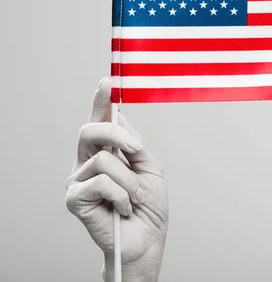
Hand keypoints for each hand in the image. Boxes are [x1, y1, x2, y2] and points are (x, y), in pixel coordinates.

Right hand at [65, 77, 167, 280]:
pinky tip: (122, 208)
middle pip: (92, 130)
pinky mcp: (75, 198)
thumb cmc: (149, 206)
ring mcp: (78, 179)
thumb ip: (135, 145)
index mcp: (107, 152)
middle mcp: (87, 162)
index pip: (101, 121)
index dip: (101, 100)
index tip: (108, 80)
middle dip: (118, 134)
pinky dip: (122, 194)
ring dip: (129, 180)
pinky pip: (101, 181)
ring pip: (104, 159)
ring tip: (133, 198)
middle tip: (137, 150)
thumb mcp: (150, 168)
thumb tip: (119, 121)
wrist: (148, 238)